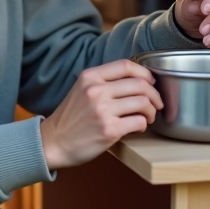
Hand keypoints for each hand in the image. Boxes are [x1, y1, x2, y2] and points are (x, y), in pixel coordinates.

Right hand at [39, 59, 162, 170]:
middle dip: (155, 95)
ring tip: (147, 117)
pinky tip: (136, 128)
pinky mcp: (109, 130)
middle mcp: (96, 90)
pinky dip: (143, 125)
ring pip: (143, 102)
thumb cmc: (71, 118)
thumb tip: (138, 80)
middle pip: (140, 84)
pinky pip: (139, 122)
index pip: (126, 65)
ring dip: (151, 112)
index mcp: (90, 77)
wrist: (53, 142)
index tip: (151, 82)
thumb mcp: (81, 90)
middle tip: (156, 104)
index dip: (145, 73)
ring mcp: (102, 110)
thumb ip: (104, 81)